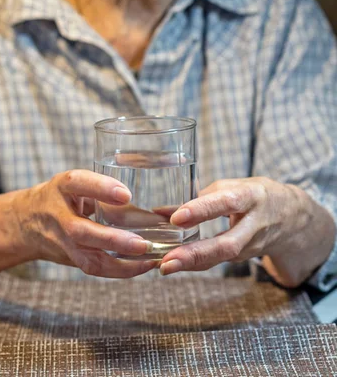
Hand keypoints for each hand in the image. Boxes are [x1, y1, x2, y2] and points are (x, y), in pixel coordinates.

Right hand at [13, 170, 156, 277]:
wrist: (25, 221)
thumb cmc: (62, 197)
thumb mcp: (76, 184)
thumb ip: (103, 191)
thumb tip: (147, 209)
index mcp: (62, 187)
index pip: (77, 183)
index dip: (101, 188)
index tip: (126, 195)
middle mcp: (58, 214)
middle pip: (81, 231)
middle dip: (113, 240)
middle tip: (142, 243)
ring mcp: (61, 240)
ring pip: (87, 258)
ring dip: (120, 263)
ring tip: (149, 259)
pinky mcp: (69, 257)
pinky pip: (93, 268)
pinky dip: (119, 270)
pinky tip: (142, 266)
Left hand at [159, 177, 307, 281]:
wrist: (292, 217)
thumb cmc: (254, 195)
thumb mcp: (232, 187)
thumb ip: (200, 197)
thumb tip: (160, 211)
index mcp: (251, 196)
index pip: (227, 202)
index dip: (202, 210)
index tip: (176, 218)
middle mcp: (254, 224)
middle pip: (228, 243)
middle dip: (195, 253)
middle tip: (168, 259)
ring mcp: (251, 245)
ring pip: (222, 257)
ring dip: (192, 263)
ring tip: (165, 266)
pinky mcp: (244, 257)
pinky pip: (217, 260)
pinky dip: (194, 263)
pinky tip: (173, 264)